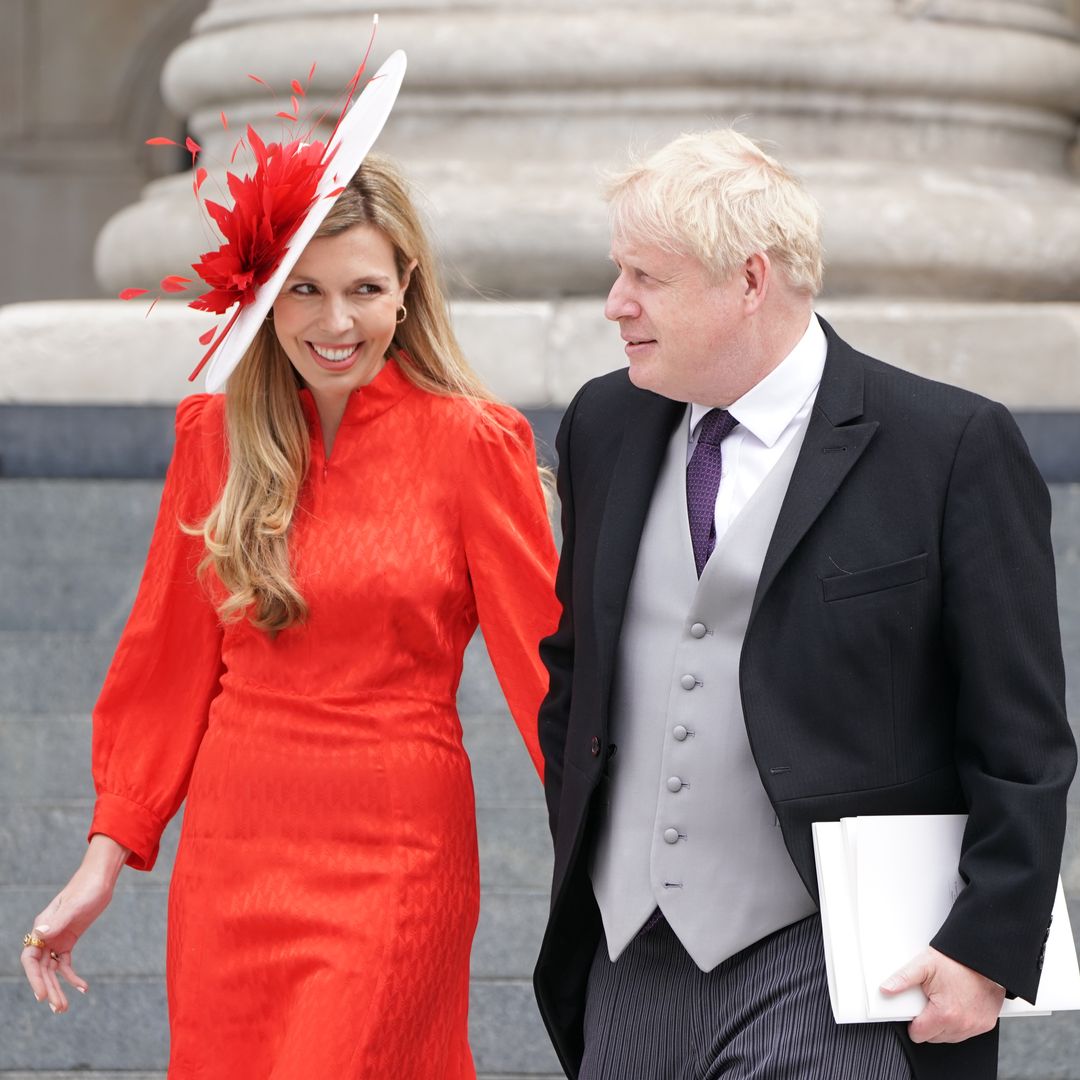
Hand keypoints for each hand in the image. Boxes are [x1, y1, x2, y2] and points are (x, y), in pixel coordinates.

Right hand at [20, 834, 128, 1013]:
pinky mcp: (69, 940)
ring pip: (53, 970)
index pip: (30, 959)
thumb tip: (39, 932)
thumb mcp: (75, 905)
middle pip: (42, 969)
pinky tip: (83, 988)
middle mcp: (46, 936)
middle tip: (59, 1009)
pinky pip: (66, 964)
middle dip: (49, 989)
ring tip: (65, 1008)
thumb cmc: (86, 888)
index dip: (34, 979)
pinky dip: (72, 977)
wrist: (101, 878)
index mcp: (42, 927)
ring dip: (58, 988)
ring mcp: (57, 939)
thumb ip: (58, 919)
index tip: (42, 995)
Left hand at [881, 946, 1004, 1042]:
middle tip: (930, 1000)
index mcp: (944, 1014)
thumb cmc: (956, 961)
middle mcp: (962, 1025)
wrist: (982, 957)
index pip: (919, 1034)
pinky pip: (966, 1032)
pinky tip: (957, 1005)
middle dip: (928, 1022)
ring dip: (944, 1024)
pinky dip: (959, 1022)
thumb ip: (902, 979)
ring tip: (943, 1001)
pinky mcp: (986, 1024)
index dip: (912, 1022)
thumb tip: (886, 989)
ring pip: (950, 1037)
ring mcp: (975, 1026)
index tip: (914, 1011)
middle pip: (934, 1037)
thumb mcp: (924, 965)